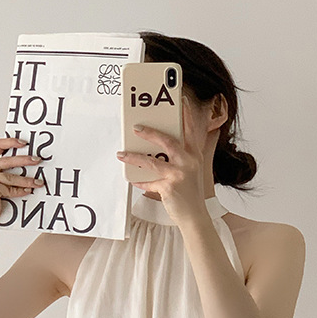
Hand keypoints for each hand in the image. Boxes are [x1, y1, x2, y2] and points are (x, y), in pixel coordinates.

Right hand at [0, 137, 43, 222]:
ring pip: (11, 177)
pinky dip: (21, 191)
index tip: (24, 143)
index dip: (10, 142)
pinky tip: (28, 191)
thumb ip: (4, 171)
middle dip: (24, 160)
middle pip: (7, 160)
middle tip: (37, 160)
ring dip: (27, 180)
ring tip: (38, 182)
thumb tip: (26, 163)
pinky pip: (10, 189)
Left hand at [116, 96, 208, 225]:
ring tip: (121, 154)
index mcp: (194, 156)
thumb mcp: (191, 172)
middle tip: (136, 127)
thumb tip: (158, 149)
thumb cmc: (190, 194)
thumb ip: (180, 159)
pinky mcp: (169, 187)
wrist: (195, 217)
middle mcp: (188, 162)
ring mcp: (179, 174)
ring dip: (134, 157)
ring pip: (152, 161)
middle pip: (168, 141)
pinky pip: (149, 181)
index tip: (181, 100)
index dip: (186, 114)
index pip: (191, 130)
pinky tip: (131, 179)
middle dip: (150, 133)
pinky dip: (139, 181)